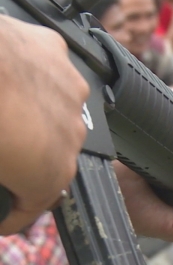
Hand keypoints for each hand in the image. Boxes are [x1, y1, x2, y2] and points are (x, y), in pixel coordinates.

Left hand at [0, 15, 89, 234]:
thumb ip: (1, 181)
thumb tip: (4, 175)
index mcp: (52, 170)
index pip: (34, 204)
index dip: (13, 211)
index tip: (1, 211)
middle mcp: (73, 133)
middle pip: (50, 154)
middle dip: (24, 160)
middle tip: (0, 153)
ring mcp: (69, 90)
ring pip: (52, 112)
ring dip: (30, 118)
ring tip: (1, 111)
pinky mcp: (56, 53)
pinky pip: (45, 74)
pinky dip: (29, 80)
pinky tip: (5, 77)